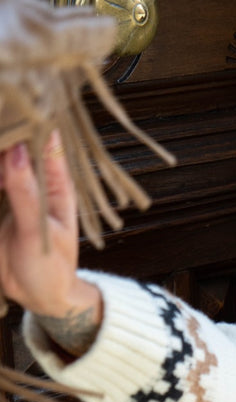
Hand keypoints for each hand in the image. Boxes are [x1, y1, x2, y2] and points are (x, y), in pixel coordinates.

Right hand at [0, 132, 101, 353]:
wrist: (37, 298)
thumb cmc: (51, 269)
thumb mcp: (39, 233)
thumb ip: (26, 193)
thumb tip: (15, 151)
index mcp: (56, 183)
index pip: (46, 138)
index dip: (33, 116)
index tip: (14, 96)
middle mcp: (33, 179)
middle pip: (16, 141)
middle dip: (5, 126)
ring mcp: (12, 187)